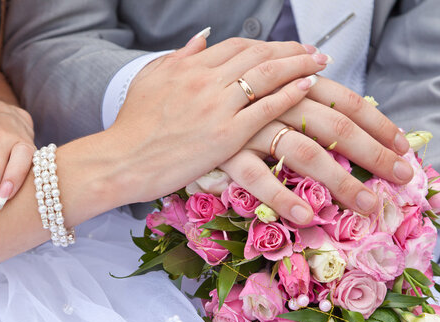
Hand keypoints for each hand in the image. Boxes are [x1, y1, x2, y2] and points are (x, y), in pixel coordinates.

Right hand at [110, 32, 331, 204]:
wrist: (120, 161)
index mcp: (187, 67)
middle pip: (258, 55)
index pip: (237, 46)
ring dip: (298, 66)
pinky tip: (307, 88)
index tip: (286, 48)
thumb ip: (177, 59)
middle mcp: (205, 80)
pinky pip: (265, 108)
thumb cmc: (131, 127)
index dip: (266, 45)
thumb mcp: (149, 82)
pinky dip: (289, 94)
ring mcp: (217, 106)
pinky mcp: (225, 135)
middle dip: (290, 51)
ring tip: (319, 65)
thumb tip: (199, 42)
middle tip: (314, 52)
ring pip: (267, 75)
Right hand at [219, 77, 412, 224]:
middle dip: (374, 151)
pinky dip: (284, 197)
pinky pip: (258, 178)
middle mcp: (273, 100)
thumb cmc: (207, 91)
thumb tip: (315, 73)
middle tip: (402, 175)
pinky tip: (307, 217)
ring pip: (305, 152)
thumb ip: (284, 76)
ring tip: (366, 204)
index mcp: (287, 80)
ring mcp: (249, 127)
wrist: (160, 105)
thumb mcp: (256, 78)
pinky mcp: (225, 153)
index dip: (377, 122)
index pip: (344, 99)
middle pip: (336, 125)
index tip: (401, 144)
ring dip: (340, 180)